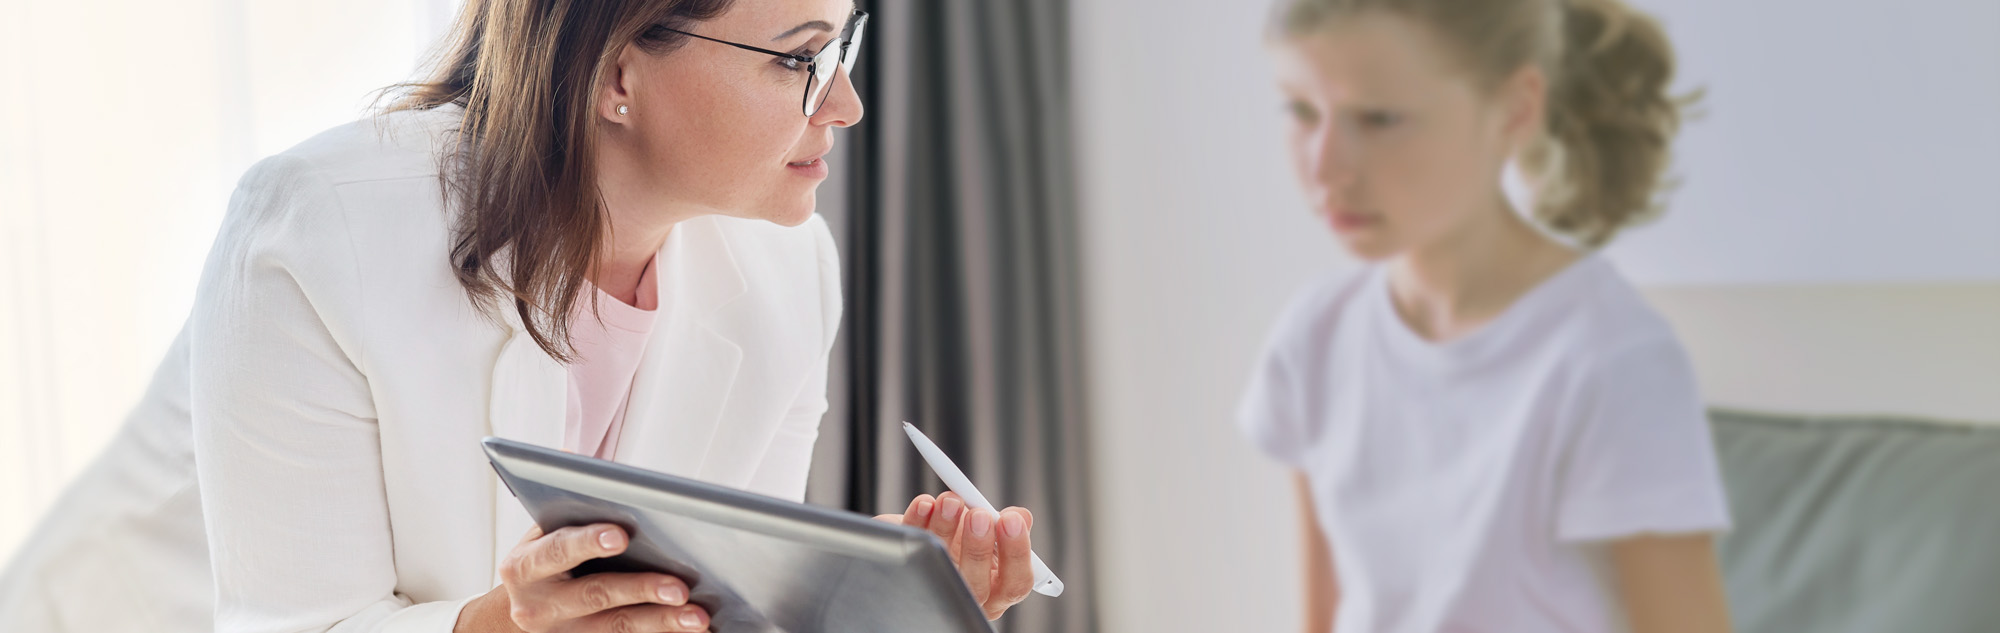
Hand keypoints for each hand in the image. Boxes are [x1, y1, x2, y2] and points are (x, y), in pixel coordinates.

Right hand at [455, 524, 709, 631]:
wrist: (525, 607)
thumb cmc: (543, 561)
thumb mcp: (544, 534)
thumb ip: (572, 513)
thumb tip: (606, 482)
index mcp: (524, 567)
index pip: (557, 551)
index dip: (588, 542)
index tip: (621, 535)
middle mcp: (538, 605)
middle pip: (596, 595)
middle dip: (641, 589)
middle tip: (679, 588)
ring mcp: (563, 632)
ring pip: (616, 627)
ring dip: (661, 621)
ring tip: (696, 617)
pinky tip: (691, 629)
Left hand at [875, 492, 1036, 619]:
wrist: (930, 539)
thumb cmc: (967, 540)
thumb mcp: (993, 533)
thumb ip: (1009, 525)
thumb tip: (1020, 516)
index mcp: (999, 588)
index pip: (1016, 582)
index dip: (1016, 553)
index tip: (1011, 520)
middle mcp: (971, 595)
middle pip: (977, 586)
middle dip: (978, 547)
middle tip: (978, 515)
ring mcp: (938, 588)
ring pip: (941, 570)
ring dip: (946, 529)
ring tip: (950, 502)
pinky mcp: (909, 574)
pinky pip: (910, 554)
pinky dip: (916, 524)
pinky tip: (925, 505)